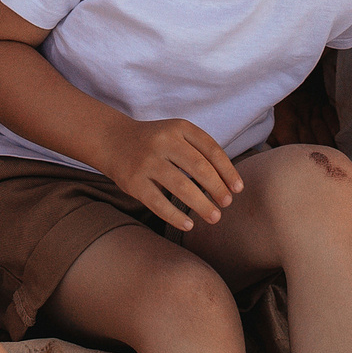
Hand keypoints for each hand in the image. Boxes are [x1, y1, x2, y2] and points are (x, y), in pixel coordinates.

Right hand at [99, 116, 242, 229]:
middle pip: (198, 167)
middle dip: (217, 188)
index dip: (228, 171)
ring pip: (181, 186)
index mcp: (179, 128)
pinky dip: (175, 215)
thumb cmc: (156, 143)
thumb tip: (229, 185)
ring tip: (214, 217)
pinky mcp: (133, 182)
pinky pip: (158, 202)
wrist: (113, 140)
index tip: (238, 189)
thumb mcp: (177, 135)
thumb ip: (200, 152)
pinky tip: (188, 225)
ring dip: (201, 205)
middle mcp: (163, 141)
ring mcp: (147, 161)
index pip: (211, 149)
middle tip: (226, 204)